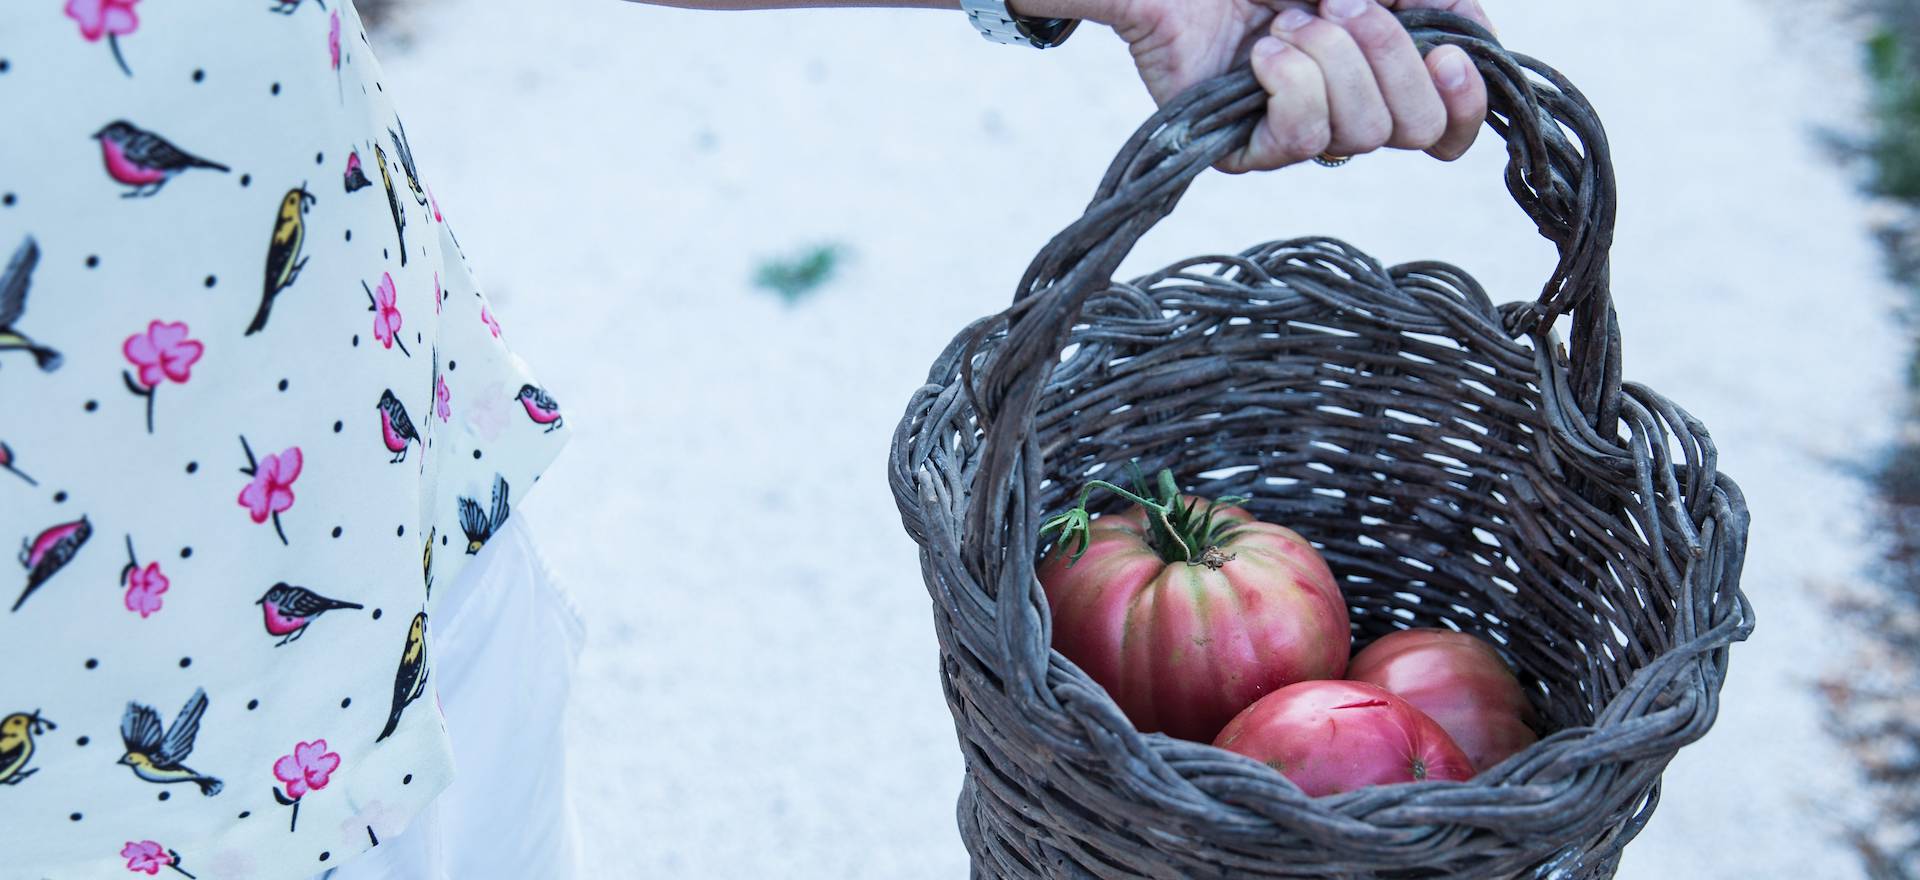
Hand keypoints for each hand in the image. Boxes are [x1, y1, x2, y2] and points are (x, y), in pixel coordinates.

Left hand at [1091, 0, 1492, 172]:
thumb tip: (1473, 36)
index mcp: (1382, 68)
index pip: (1448, 123)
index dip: (1465, 99)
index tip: (1450, 53)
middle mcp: (1345, 109)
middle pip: (1416, 129)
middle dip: (1389, 55)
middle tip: (1339, 2)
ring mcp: (1295, 132)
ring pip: (1361, 135)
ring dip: (1330, 59)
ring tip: (1284, 20)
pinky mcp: (1245, 150)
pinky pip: (1302, 140)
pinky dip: (1292, 83)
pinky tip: (1262, 52)